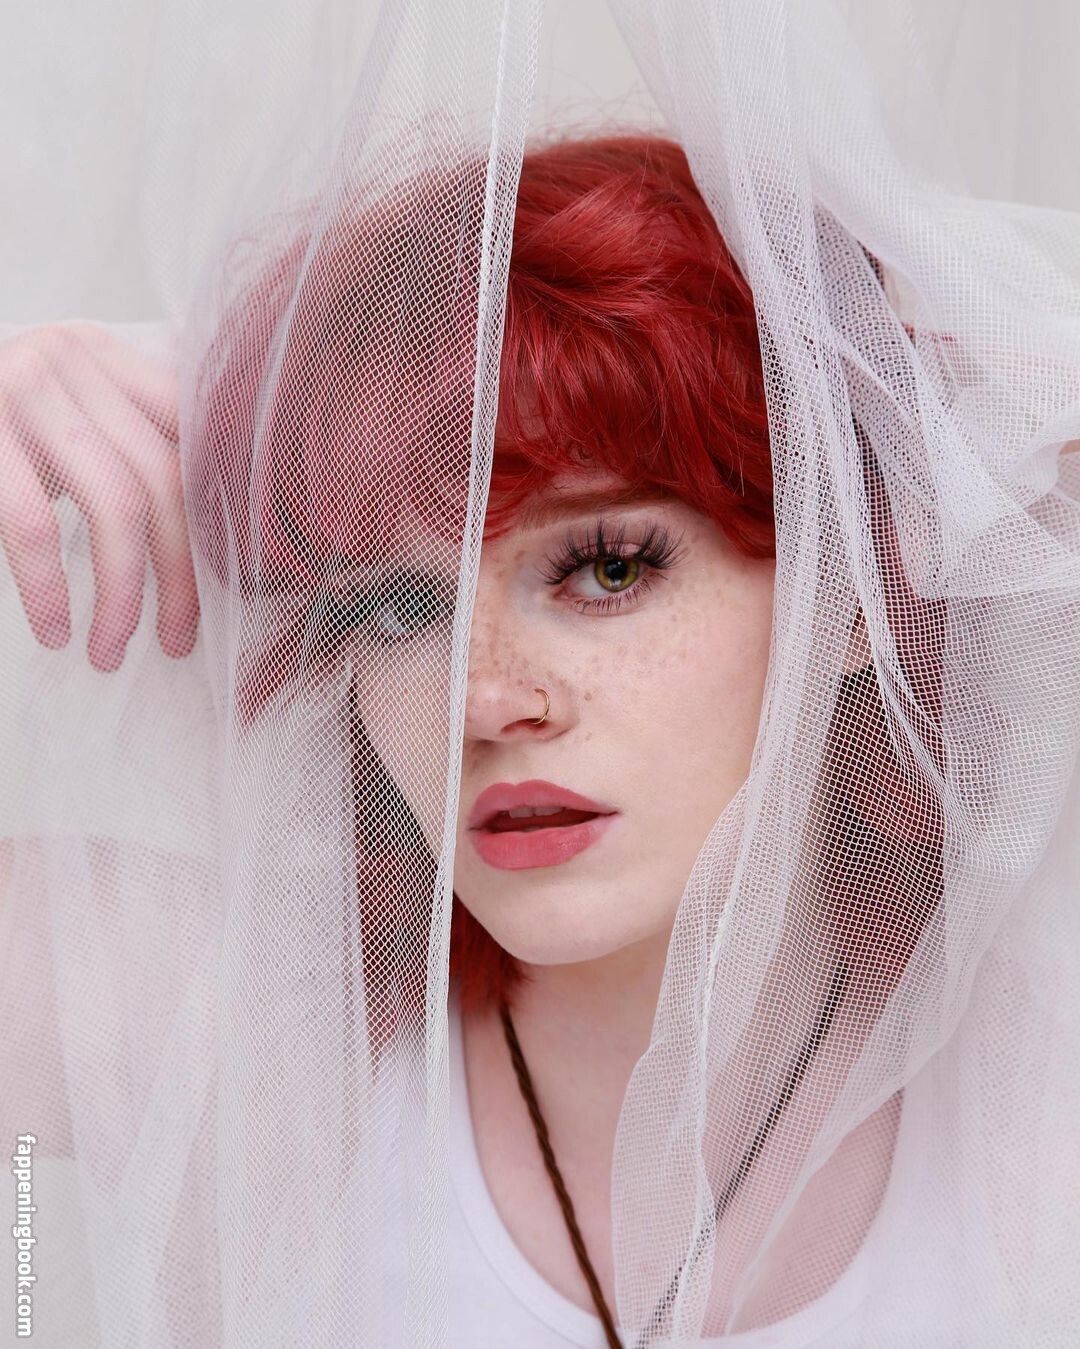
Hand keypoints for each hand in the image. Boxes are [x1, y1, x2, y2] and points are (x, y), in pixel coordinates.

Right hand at [0, 322, 198, 670]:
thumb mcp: (56, 416)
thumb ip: (118, 445)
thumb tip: (195, 536)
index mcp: (102, 354)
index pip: (190, 440)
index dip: (213, 524)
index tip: (216, 591)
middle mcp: (70, 356)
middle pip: (164, 478)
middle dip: (179, 574)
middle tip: (178, 640)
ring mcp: (24, 387)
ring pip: (117, 504)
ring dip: (122, 594)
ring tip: (109, 649)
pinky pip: (35, 525)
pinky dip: (50, 589)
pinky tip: (56, 630)